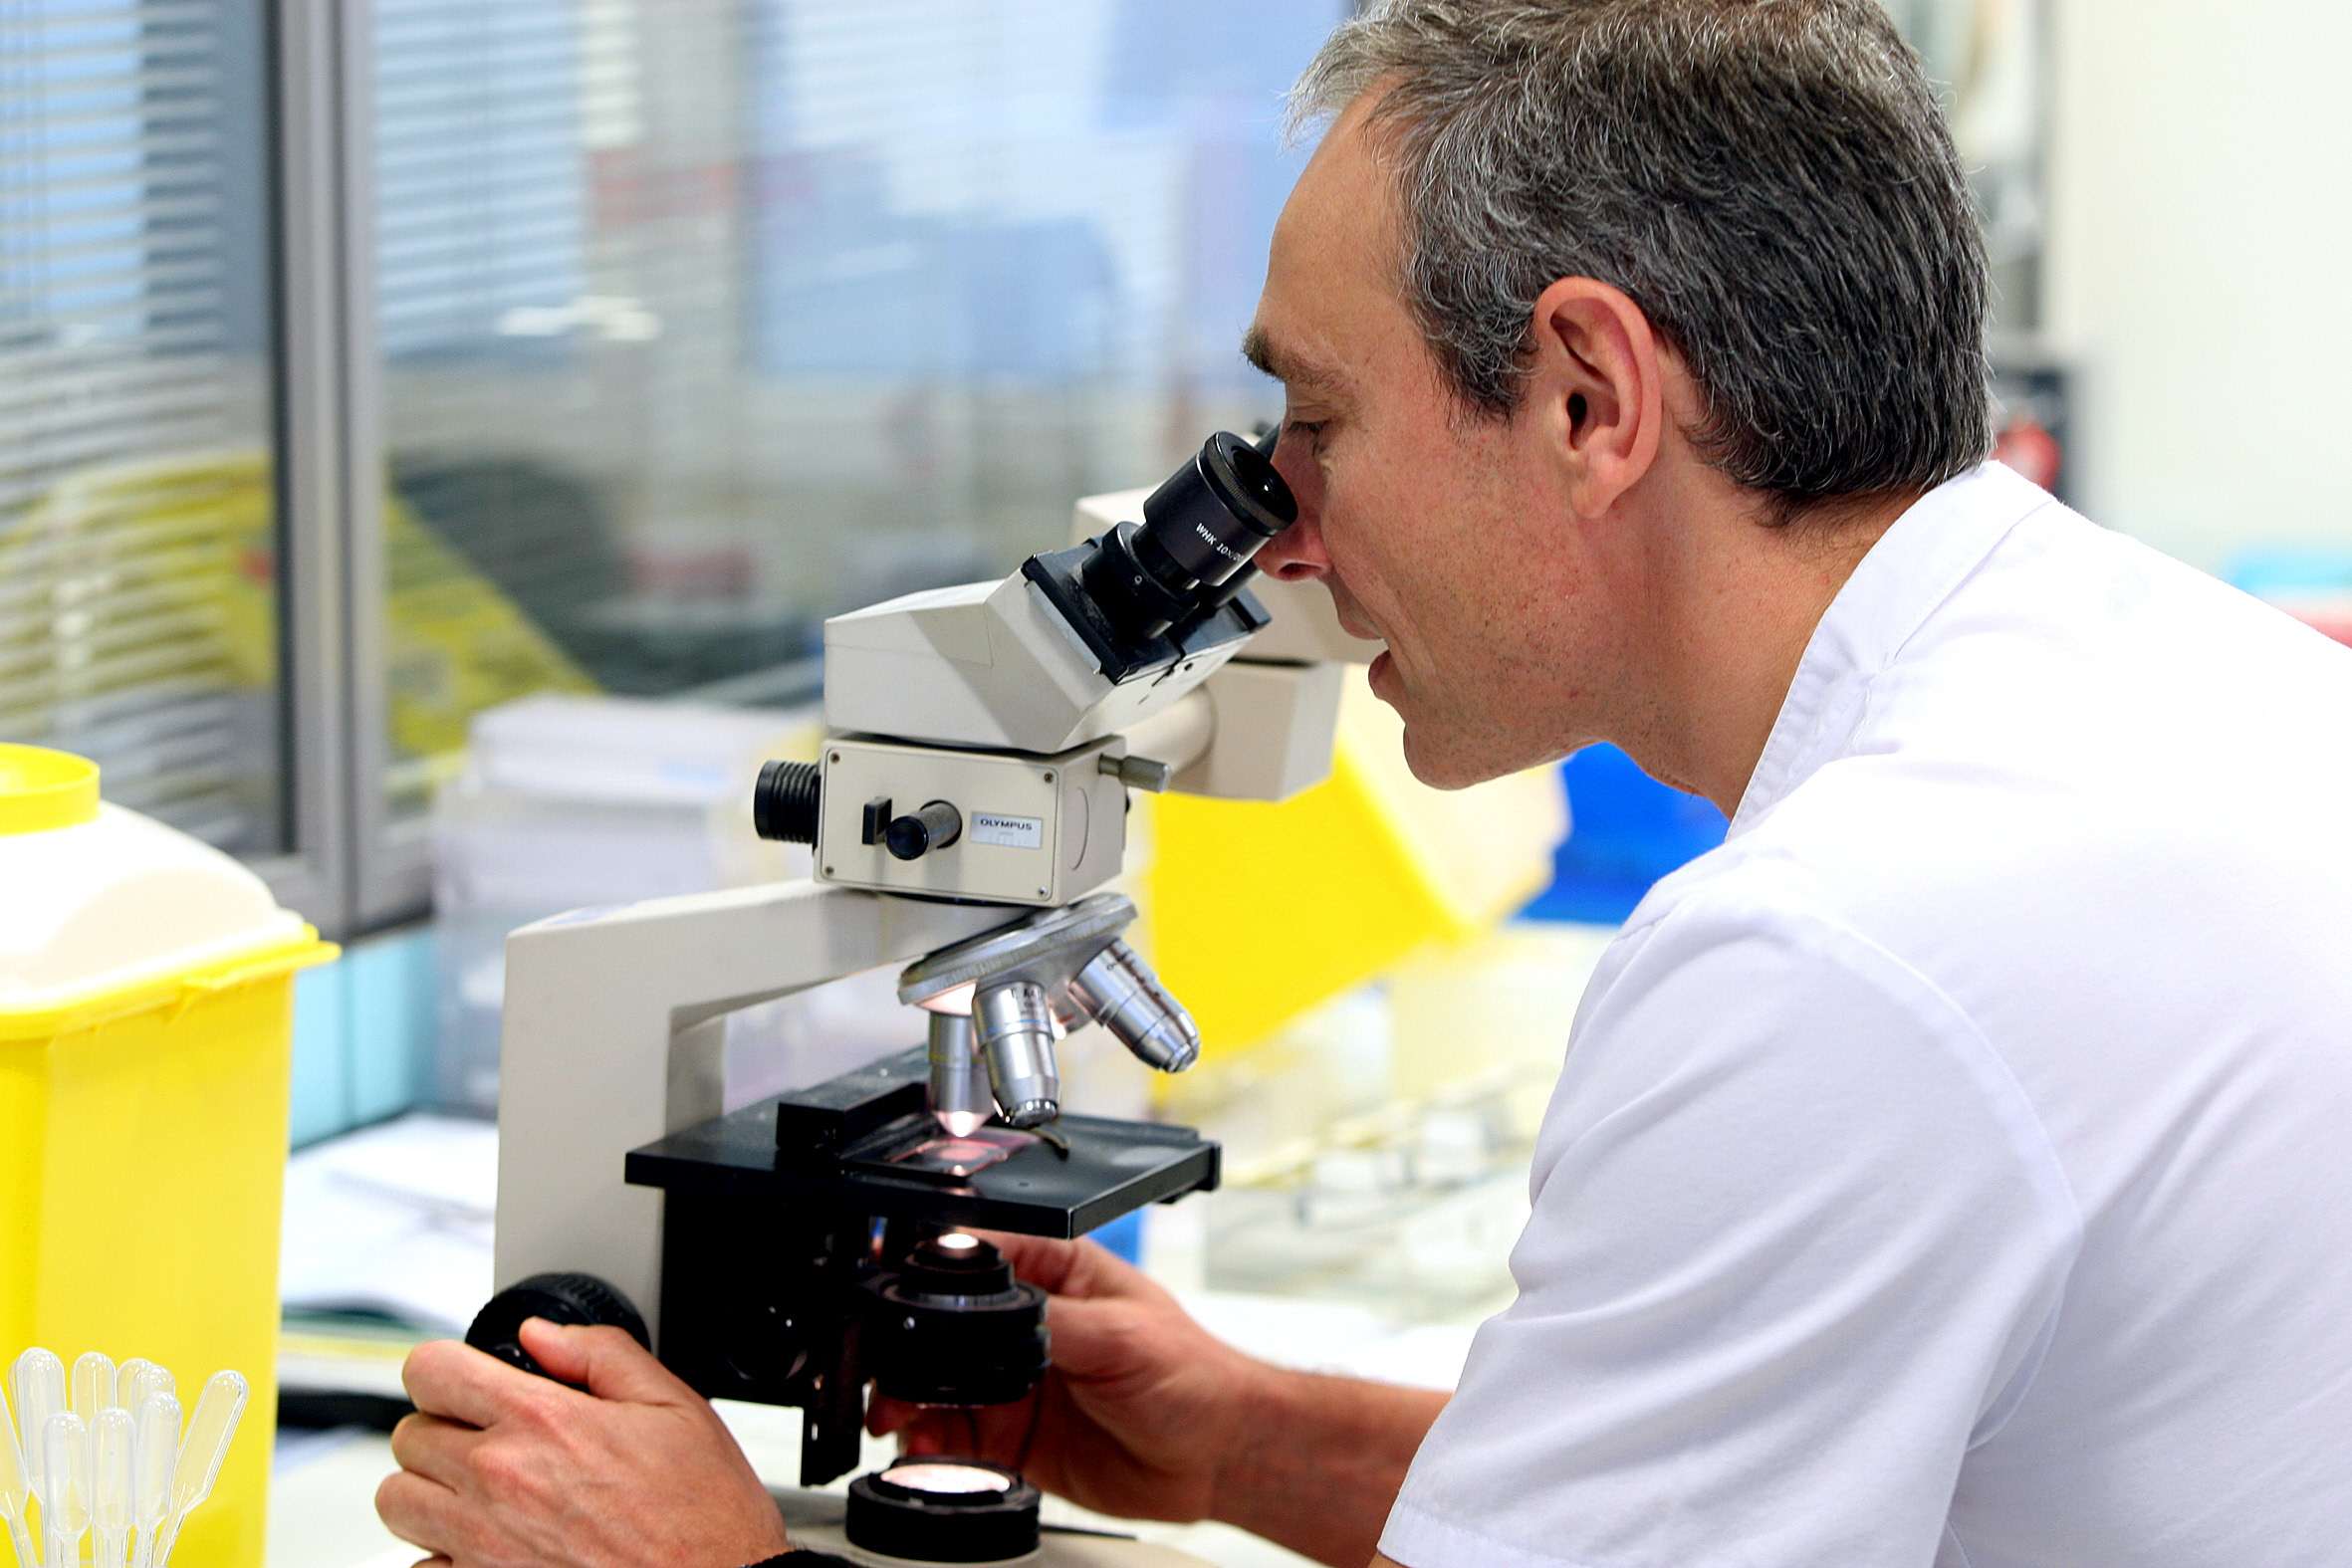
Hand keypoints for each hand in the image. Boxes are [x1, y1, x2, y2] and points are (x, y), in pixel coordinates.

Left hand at [377, 1318, 792, 1567]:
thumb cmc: (702, 1511)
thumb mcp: (673, 1406)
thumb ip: (601, 1355)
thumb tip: (541, 1336)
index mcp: (543, 1423)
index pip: (430, 1371)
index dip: (443, 1367)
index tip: (461, 1379)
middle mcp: (500, 1481)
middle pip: (409, 1435)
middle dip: (443, 1428)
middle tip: (486, 1437)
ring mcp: (483, 1544)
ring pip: (398, 1501)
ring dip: (429, 1489)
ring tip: (475, 1490)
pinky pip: (419, 1565)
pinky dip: (441, 1553)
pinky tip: (486, 1544)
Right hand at [867, 1234, 1265, 1523]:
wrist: (1217, 1457)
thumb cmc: (1193, 1375)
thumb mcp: (1118, 1333)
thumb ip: (1046, 1321)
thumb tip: (986, 1307)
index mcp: (1054, 1271)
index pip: (975, 1254)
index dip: (928, 1268)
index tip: (892, 1289)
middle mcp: (1026, 1323)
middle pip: (941, 1323)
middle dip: (906, 1347)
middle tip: (890, 1374)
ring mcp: (1015, 1380)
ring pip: (937, 1384)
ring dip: (909, 1399)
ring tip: (901, 1417)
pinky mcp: (1012, 1434)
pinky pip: (954, 1437)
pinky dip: (931, 1443)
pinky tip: (929, 1447)